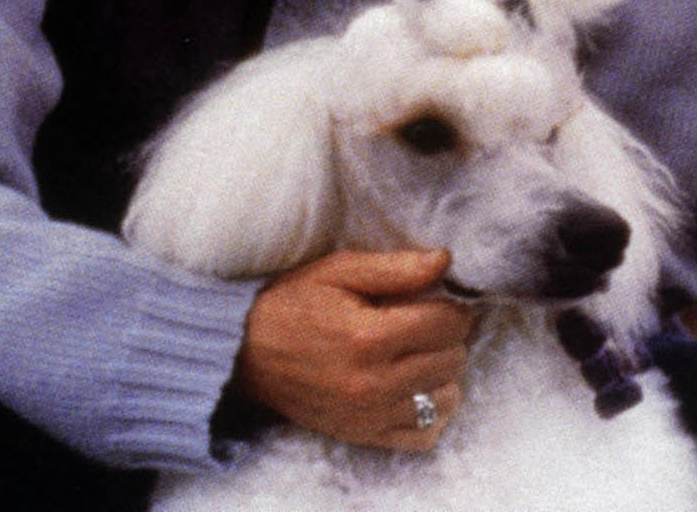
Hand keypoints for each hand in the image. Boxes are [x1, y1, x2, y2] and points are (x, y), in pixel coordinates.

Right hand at [232, 249, 477, 450]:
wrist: (243, 355)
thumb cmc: (292, 304)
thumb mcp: (338, 271)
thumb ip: (396, 268)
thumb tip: (445, 260)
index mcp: (368, 337)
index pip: (449, 324)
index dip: (450, 306)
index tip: (435, 300)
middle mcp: (372, 384)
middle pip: (452, 359)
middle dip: (448, 337)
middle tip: (424, 324)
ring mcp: (368, 416)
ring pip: (446, 398)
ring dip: (442, 374)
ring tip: (419, 355)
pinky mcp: (362, 435)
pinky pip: (424, 435)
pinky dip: (429, 412)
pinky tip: (414, 388)